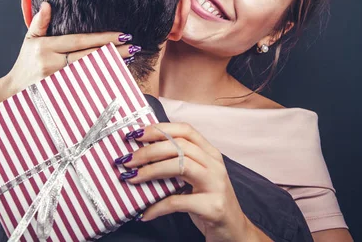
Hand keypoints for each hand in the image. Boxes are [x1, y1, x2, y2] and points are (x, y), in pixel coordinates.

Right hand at [4, 1, 139, 94]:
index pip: (80, 41)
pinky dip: (101, 79)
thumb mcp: (29, 40)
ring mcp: (57, 81)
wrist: (14, 91)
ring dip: (111, 65)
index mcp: (46, 48)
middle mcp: (52, 64)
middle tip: (134, 46)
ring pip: (90, 71)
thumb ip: (39, 22)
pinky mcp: (62, 93)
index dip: (102, 38)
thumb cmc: (25, 63)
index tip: (122, 34)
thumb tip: (48, 4)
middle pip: (89, 56)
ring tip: (129, 57)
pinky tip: (115, 74)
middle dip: (113, 51)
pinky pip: (85, 86)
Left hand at [115, 123, 269, 241]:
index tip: (136, 133)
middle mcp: (215, 165)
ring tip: (131, 177)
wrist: (234, 232)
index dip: (160, 129)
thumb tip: (140, 156)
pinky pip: (179, 202)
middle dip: (149, 150)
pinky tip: (145, 213)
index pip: (186, 130)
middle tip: (127, 159)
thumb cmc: (208, 202)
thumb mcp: (195, 179)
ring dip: (151, 170)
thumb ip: (176, 164)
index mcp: (210, 153)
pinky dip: (158, 207)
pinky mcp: (213, 207)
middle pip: (179, 146)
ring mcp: (216, 185)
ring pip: (181, 166)